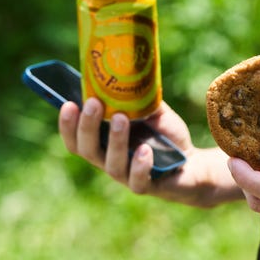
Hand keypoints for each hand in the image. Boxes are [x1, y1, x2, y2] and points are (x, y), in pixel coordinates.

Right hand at [59, 98, 241, 207]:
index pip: (75, 137)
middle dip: (87, 126)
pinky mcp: (146, 186)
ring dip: (115, 140)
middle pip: (87, 149)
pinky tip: (145, 150)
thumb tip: (129, 73)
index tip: (68, 103)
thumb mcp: (154, 112)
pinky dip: (139, 166)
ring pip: (111, 164)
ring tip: (121, 118)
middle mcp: (108, 160)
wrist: (192, 162)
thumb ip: (140, 97)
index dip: (67, 124)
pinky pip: (137, 181)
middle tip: (94, 104)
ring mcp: (126, 176)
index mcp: (103, 143)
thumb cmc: (165, 136)